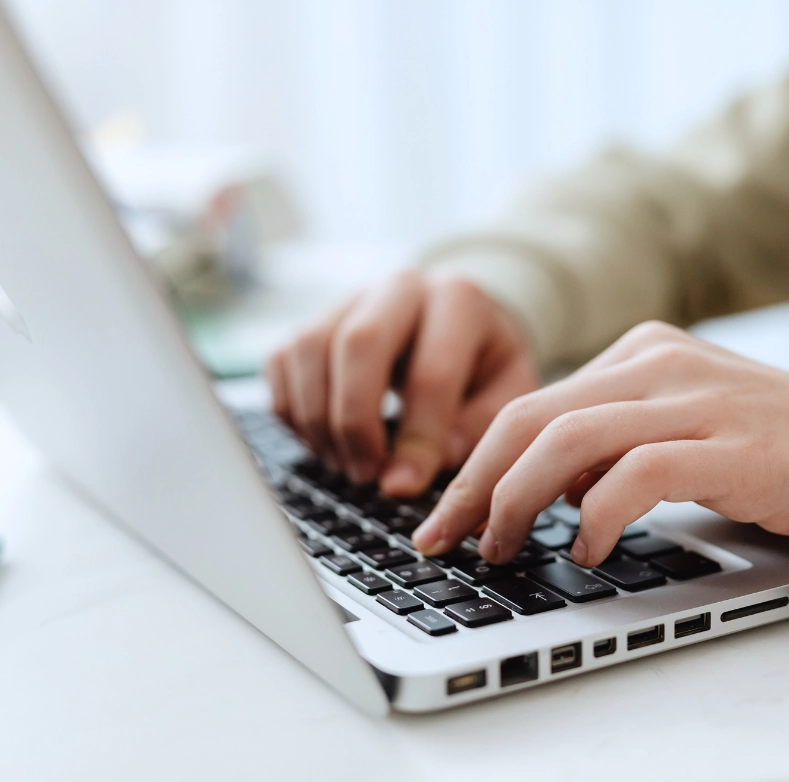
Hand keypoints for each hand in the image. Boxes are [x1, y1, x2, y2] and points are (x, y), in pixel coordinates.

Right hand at [266, 271, 539, 494]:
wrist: (458, 323)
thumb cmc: (484, 365)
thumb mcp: (507, 392)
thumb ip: (477, 427)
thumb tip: (421, 465)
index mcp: (460, 300)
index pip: (431, 373)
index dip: (416, 439)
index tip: (404, 487)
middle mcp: (401, 287)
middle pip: (358, 344)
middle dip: (355, 422)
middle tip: (366, 475)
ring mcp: (350, 298)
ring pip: (309, 349)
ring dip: (319, 420)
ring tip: (347, 465)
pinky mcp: (312, 318)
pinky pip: (281, 362)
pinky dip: (293, 412)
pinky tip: (326, 443)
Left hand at [412, 321, 788, 565]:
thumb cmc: (772, 449)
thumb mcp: (678, 426)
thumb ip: (611, 444)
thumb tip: (538, 489)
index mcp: (639, 353)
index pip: (531, 405)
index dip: (476, 464)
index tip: (447, 516)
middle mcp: (658, 363)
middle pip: (531, 418)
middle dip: (475, 485)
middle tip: (447, 538)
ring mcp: (695, 399)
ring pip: (568, 440)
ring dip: (518, 501)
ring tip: (505, 547)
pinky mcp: (730, 445)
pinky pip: (637, 475)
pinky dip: (596, 516)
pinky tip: (585, 549)